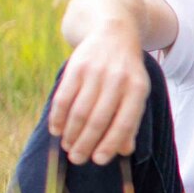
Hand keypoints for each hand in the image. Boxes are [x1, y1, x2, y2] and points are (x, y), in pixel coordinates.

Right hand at [48, 24, 150, 164]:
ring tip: (67, 147)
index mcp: (138, 88)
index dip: (110, 144)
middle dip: (86, 144)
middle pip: (98, 120)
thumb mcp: (137, 91)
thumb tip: (124, 150)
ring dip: (71, 134)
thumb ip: (131, 120)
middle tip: (77, 159)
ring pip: (79, 112)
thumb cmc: (126, 72)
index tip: (98, 161)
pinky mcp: (76, 67)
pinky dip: (58, 117)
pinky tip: (56, 130)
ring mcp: (96, 72)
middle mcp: (118, 80)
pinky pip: (63, 98)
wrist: (114, 32)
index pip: (124, 122)